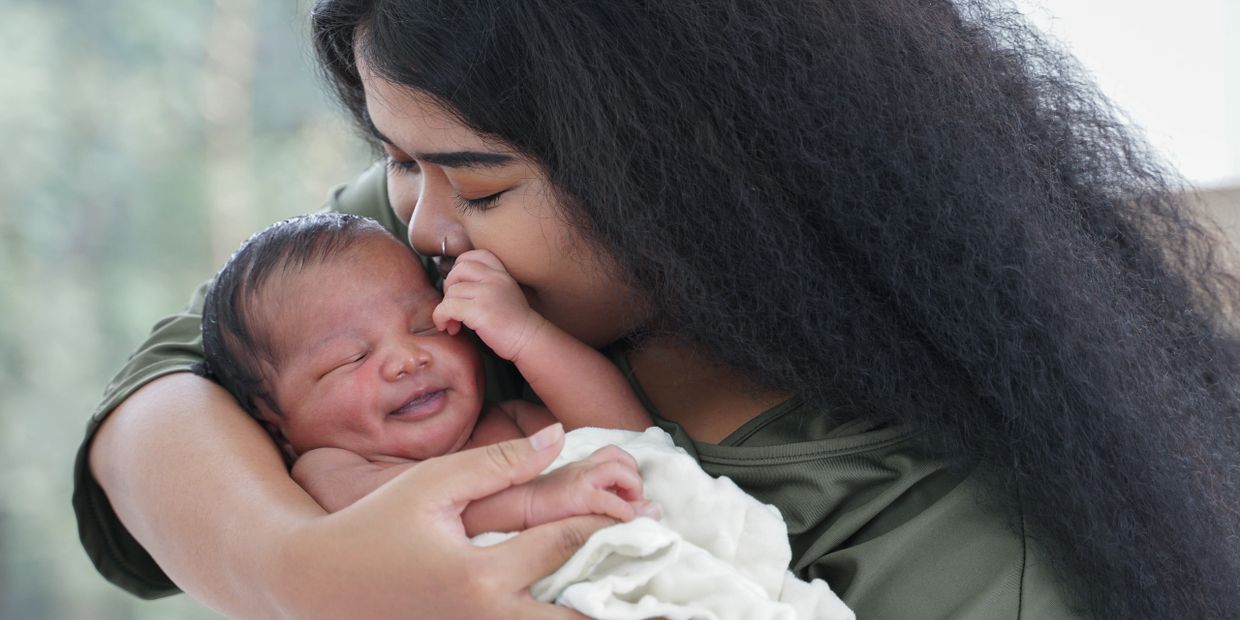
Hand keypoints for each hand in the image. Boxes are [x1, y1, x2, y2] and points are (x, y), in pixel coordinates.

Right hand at [276, 424, 614, 618]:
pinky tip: (582, 612)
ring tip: (641, 610)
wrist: (315, 586)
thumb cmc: (371, 528)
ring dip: (592, 619)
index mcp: (481, 575)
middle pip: (576, 619)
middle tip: (666, 596)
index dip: (609, 523)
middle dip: (623, 605)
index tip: (647, 514)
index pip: (566, 543)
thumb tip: (557, 437)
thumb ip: (497, 463)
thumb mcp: (431, 486)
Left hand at [433, 249, 547, 360]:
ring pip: (451, 291)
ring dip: (445, 309)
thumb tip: (458, 284)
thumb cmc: (515, 325)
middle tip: (452, 305)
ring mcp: (488, 293)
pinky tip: (450, 329)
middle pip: (459, 269)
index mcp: (502, 274)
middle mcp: (495, 279)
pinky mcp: (479, 310)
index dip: (461, 267)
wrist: (529, 341)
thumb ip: (488, 284)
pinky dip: (441, 318)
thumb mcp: (506, 294)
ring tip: (453, 323)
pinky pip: (448, 307)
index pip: (477, 255)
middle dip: (448, 286)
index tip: (459, 285)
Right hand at [523, 445, 655, 526]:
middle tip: (632, 503)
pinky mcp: (576, 496)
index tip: (629, 498)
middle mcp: (582, 467)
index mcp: (582, 467)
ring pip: (619, 469)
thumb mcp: (572, 499)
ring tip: (630, 510)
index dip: (628, 473)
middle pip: (620, 457)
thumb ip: (596, 498)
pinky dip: (623, 510)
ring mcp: (579, 479)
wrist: (511, 508)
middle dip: (634, 479)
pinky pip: (608, 499)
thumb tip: (628, 509)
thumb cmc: (539, 509)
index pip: (613, 456)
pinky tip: (624, 520)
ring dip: (633, 488)